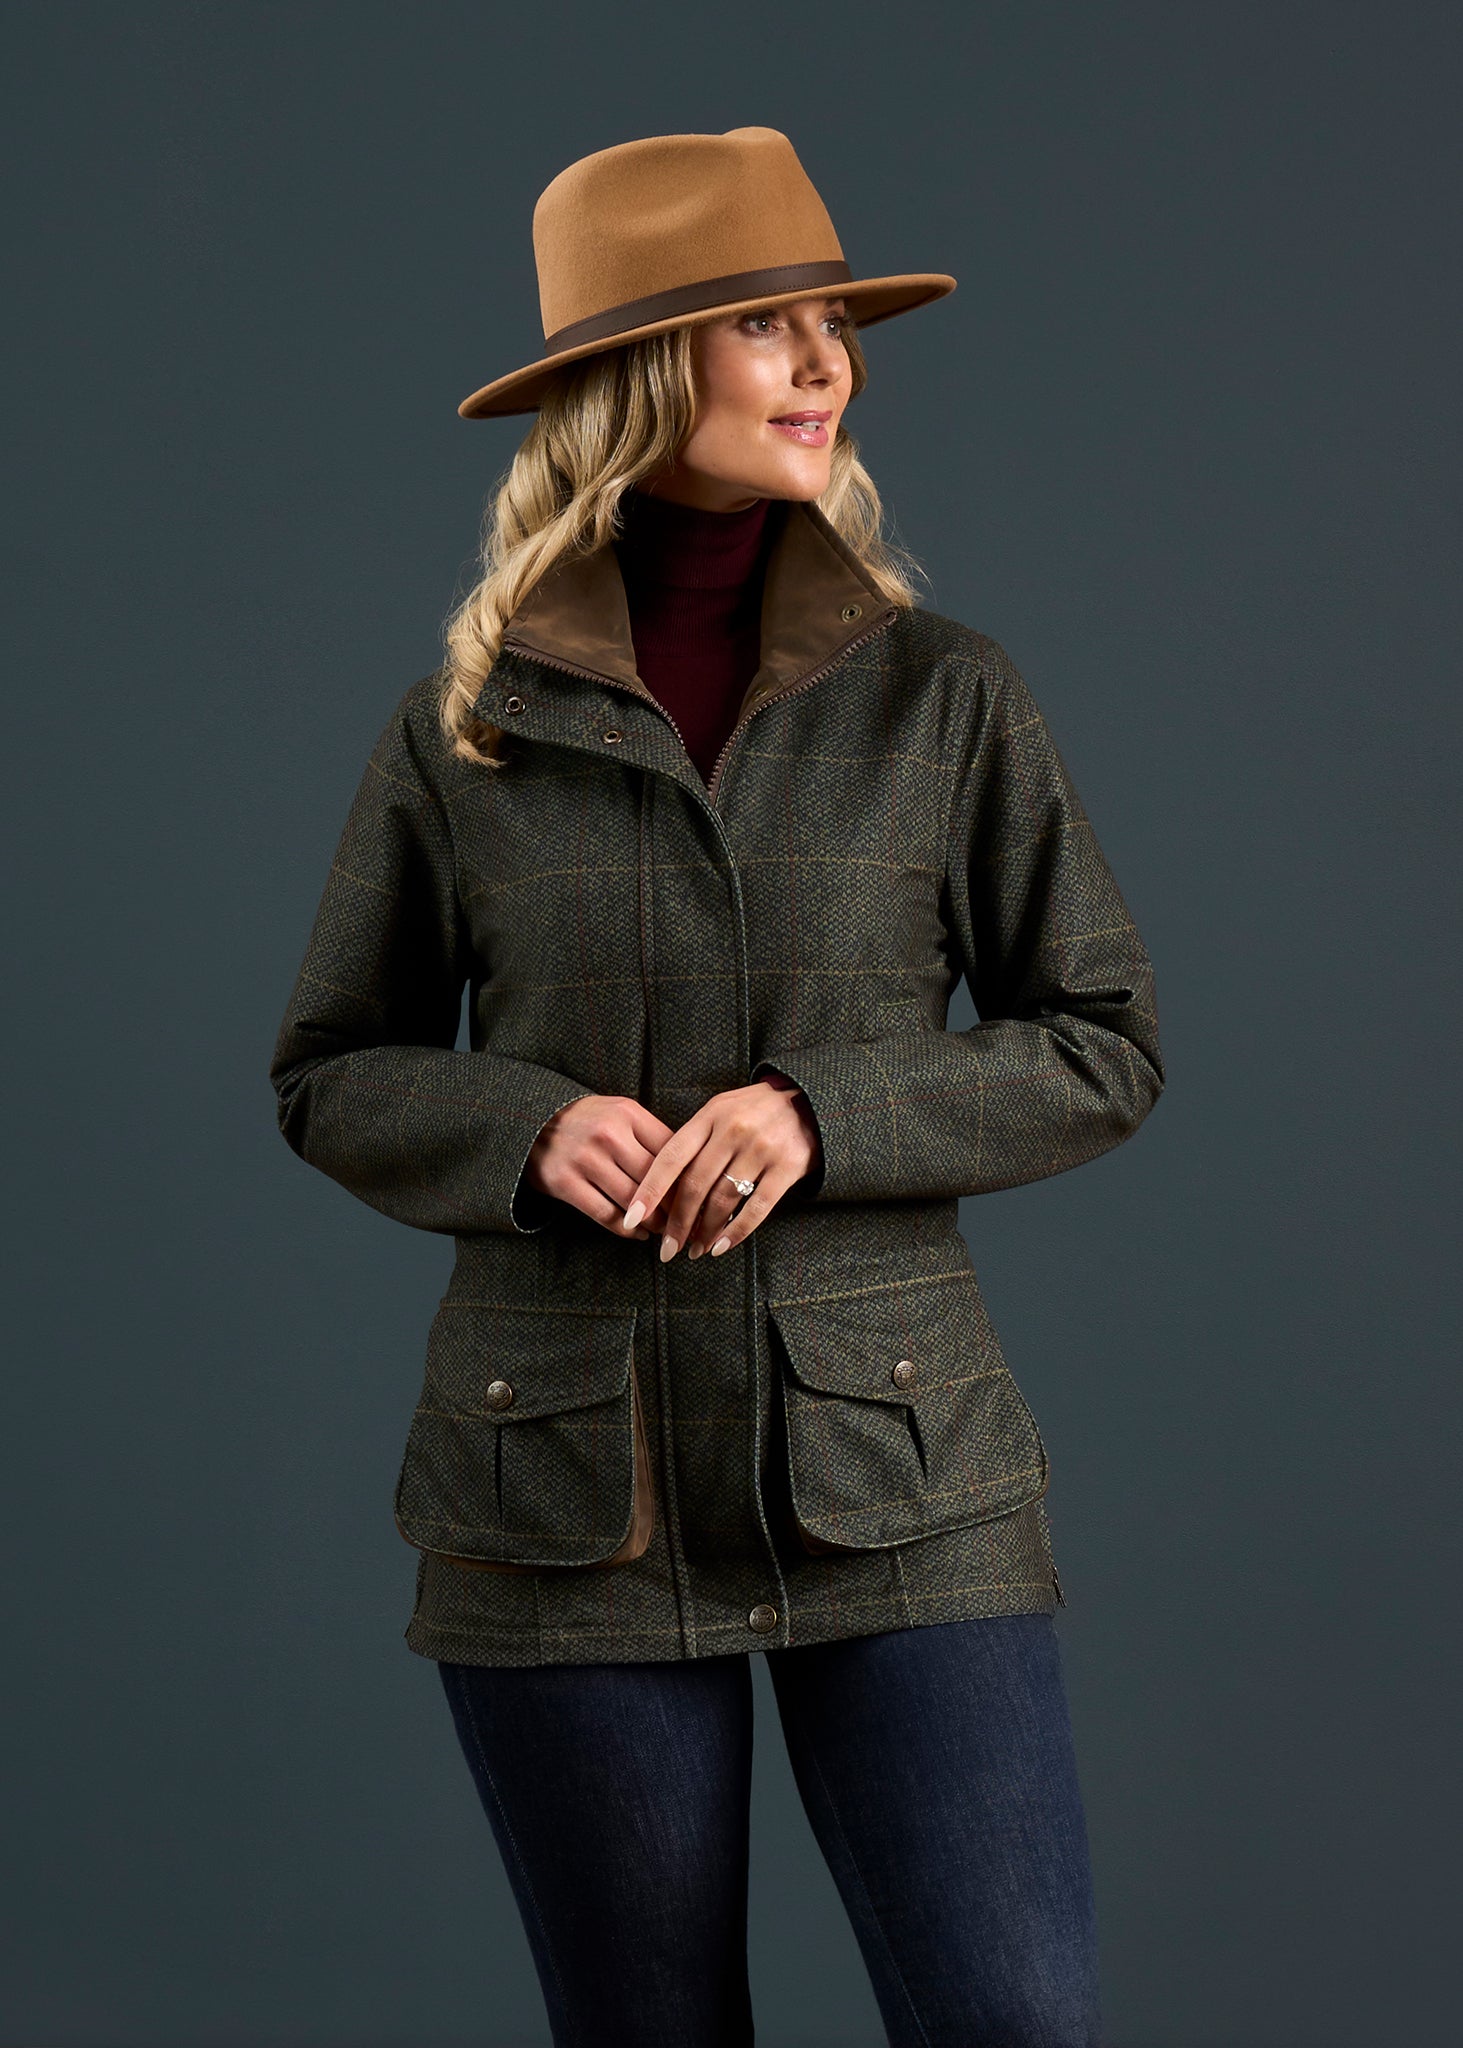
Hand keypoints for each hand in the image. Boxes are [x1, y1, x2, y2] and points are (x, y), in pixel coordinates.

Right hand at [525, 1094, 675, 1237]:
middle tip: (687, 1222)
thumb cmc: (588, 1120)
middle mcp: (607, 1134)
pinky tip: (637, 1233)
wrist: (532, 1121)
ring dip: (653, 1221)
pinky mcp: (565, 1182)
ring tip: (665, 1231)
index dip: (688, 1177)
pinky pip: (604, 1213)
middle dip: (675, 1206)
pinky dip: (625, 1229)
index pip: (670, 1150)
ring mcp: (585, 1159)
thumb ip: (650, 1134)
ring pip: (633, 1200)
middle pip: (655, 1178)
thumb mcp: (619, 1112)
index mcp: (627, 1113)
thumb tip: (689, 1169)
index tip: (699, 1196)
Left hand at [622, 1073, 821, 1260]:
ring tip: (695, 1249)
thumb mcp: (721, 1111)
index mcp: (710, 1116)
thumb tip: (661, 1187)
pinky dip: (736, 1232)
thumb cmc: (755, 1111)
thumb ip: (694, 1141)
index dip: (649, 1189)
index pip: (671, 1157)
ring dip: (705, 1231)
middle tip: (667, 1248)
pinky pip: (757, 1208)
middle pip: (695, 1185)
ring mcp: (761, 1149)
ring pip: (723, 1200)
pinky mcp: (787, 1167)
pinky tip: (722, 1246)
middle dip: (677, 1222)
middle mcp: (733, 1130)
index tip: (633, 1216)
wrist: (810, 1101)